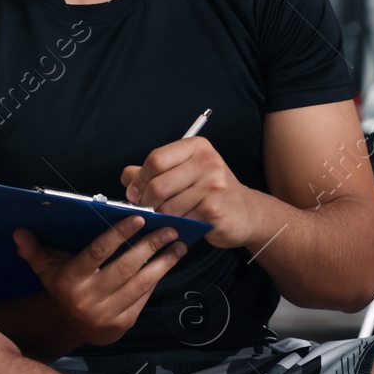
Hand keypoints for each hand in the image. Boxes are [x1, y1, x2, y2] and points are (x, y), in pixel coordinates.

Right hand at [12, 215, 186, 345]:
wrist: (69, 325)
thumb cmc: (63, 286)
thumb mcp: (46, 268)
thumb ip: (35, 249)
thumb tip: (20, 231)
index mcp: (70, 280)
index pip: (97, 253)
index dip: (118, 235)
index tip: (139, 219)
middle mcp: (88, 298)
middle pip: (125, 267)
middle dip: (150, 246)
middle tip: (169, 229)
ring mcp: (106, 313)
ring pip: (140, 284)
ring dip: (163, 263)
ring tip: (178, 245)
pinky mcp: (122, 324)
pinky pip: (144, 298)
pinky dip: (158, 279)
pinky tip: (168, 263)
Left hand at [120, 137, 259, 248]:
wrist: (245, 212)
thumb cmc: (210, 192)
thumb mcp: (184, 172)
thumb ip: (153, 172)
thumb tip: (127, 177)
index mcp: (196, 147)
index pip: (155, 159)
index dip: (140, 179)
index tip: (136, 192)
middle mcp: (207, 161)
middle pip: (158, 184)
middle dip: (146, 201)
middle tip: (148, 209)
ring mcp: (213, 185)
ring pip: (166, 206)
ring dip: (161, 216)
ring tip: (168, 216)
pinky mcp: (214, 209)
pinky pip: (179, 220)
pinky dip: (175, 226)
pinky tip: (182, 224)